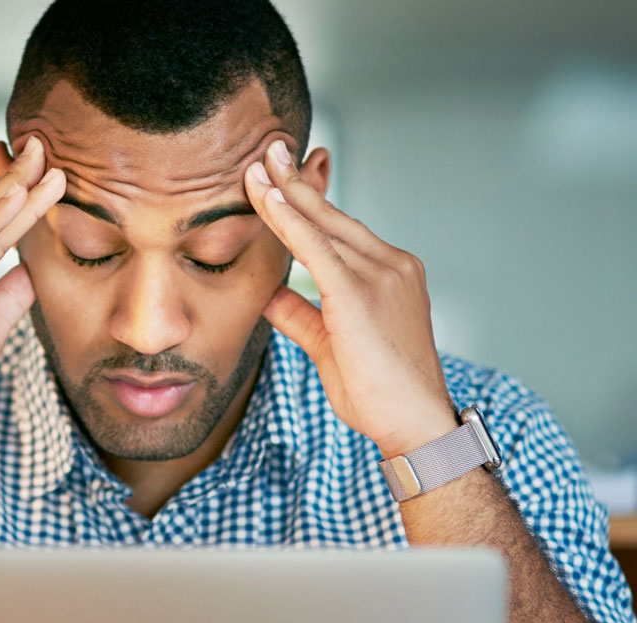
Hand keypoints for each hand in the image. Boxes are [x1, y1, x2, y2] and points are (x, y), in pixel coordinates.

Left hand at [244, 140, 456, 457]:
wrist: (414, 424)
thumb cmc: (378, 391)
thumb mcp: (329, 344)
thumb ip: (300, 314)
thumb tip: (268, 294)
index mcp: (389, 273)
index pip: (340, 229)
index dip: (309, 201)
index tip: (284, 174)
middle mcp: (390, 265)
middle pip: (332, 215)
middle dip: (296, 180)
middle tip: (269, 148)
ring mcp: (380, 276)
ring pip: (323, 225)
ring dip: (286, 192)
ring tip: (259, 163)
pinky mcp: (360, 295)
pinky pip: (316, 249)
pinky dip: (290, 221)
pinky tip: (268, 198)